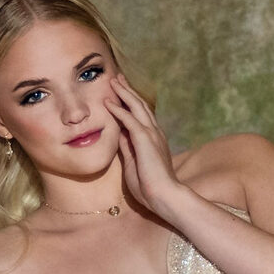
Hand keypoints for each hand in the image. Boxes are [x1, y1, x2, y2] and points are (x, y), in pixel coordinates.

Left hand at [105, 75, 186, 213]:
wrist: (164, 196)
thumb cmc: (149, 187)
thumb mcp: (134, 163)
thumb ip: (128, 148)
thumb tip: (119, 135)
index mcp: (153, 139)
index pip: (141, 115)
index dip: (130, 102)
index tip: (121, 91)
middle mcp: (154, 132)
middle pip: (140, 105)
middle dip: (128, 90)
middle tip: (117, 77)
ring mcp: (151, 135)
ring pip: (137, 107)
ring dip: (123, 93)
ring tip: (113, 81)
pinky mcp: (145, 140)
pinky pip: (129, 120)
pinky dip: (118, 109)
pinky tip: (108, 101)